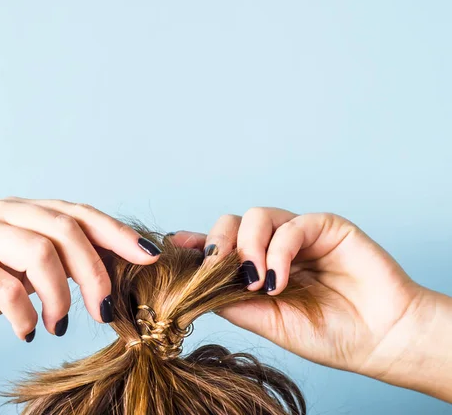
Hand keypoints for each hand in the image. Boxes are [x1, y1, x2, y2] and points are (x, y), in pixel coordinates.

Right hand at [0, 197, 161, 363]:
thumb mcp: (22, 272)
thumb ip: (60, 263)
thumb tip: (116, 271)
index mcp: (22, 208)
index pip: (80, 212)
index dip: (118, 232)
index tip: (150, 256)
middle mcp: (0, 208)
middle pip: (65, 228)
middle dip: (95, 271)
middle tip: (104, 310)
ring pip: (38, 251)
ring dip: (60, 295)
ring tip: (59, 325)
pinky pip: (2, 284)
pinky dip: (22, 312)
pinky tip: (24, 331)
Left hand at [172, 208, 450, 400]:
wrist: (381, 340)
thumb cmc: (330, 334)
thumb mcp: (271, 323)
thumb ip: (235, 303)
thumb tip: (195, 288)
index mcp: (260, 266)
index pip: (224, 245)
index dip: (198, 242)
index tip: (175, 245)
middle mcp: (275, 245)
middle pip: (233, 222)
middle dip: (218, 240)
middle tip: (216, 266)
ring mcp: (299, 233)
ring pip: (256, 216)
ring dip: (248, 246)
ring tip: (256, 280)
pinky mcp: (324, 226)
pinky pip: (291, 225)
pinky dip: (279, 250)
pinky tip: (278, 279)